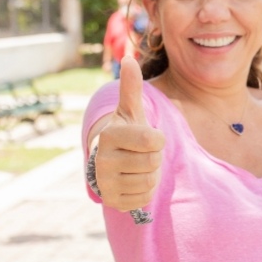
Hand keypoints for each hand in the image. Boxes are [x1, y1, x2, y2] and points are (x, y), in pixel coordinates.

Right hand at [94, 56, 164, 212]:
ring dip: (151, 174)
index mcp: (110, 135)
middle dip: (154, 157)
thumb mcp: (130, 111)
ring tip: (137, 165)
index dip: (158, 139)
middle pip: (153, 163)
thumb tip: (129, 59)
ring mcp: (106, 183)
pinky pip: (144, 198)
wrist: (109, 161)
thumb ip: (132, 87)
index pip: (153, 141)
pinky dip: (145, 190)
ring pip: (150, 182)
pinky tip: (133, 180)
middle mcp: (103, 160)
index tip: (147, 137)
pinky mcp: (112, 202)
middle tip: (142, 153)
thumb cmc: (126, 132)